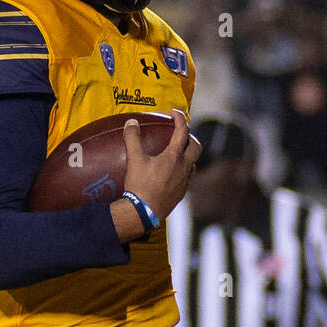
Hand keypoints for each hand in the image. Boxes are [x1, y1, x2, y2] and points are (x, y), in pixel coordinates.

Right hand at [113, 109, 200, 241]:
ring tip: (178, 154)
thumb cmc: (140, 185)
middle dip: (190, 137)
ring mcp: (184, 182)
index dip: (180, 119)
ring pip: (193, 164)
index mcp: (174, 157)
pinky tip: (172, 175)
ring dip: (189, 156)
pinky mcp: (181, 195)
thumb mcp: (134, 160)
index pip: (183, 131)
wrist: (143, 213)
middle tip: (181, 134)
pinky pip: (187, 179)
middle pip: (196, 147)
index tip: (174, 113)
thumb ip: (133, 138)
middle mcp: (184, 168)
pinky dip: (183, 172)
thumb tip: (131, 123)